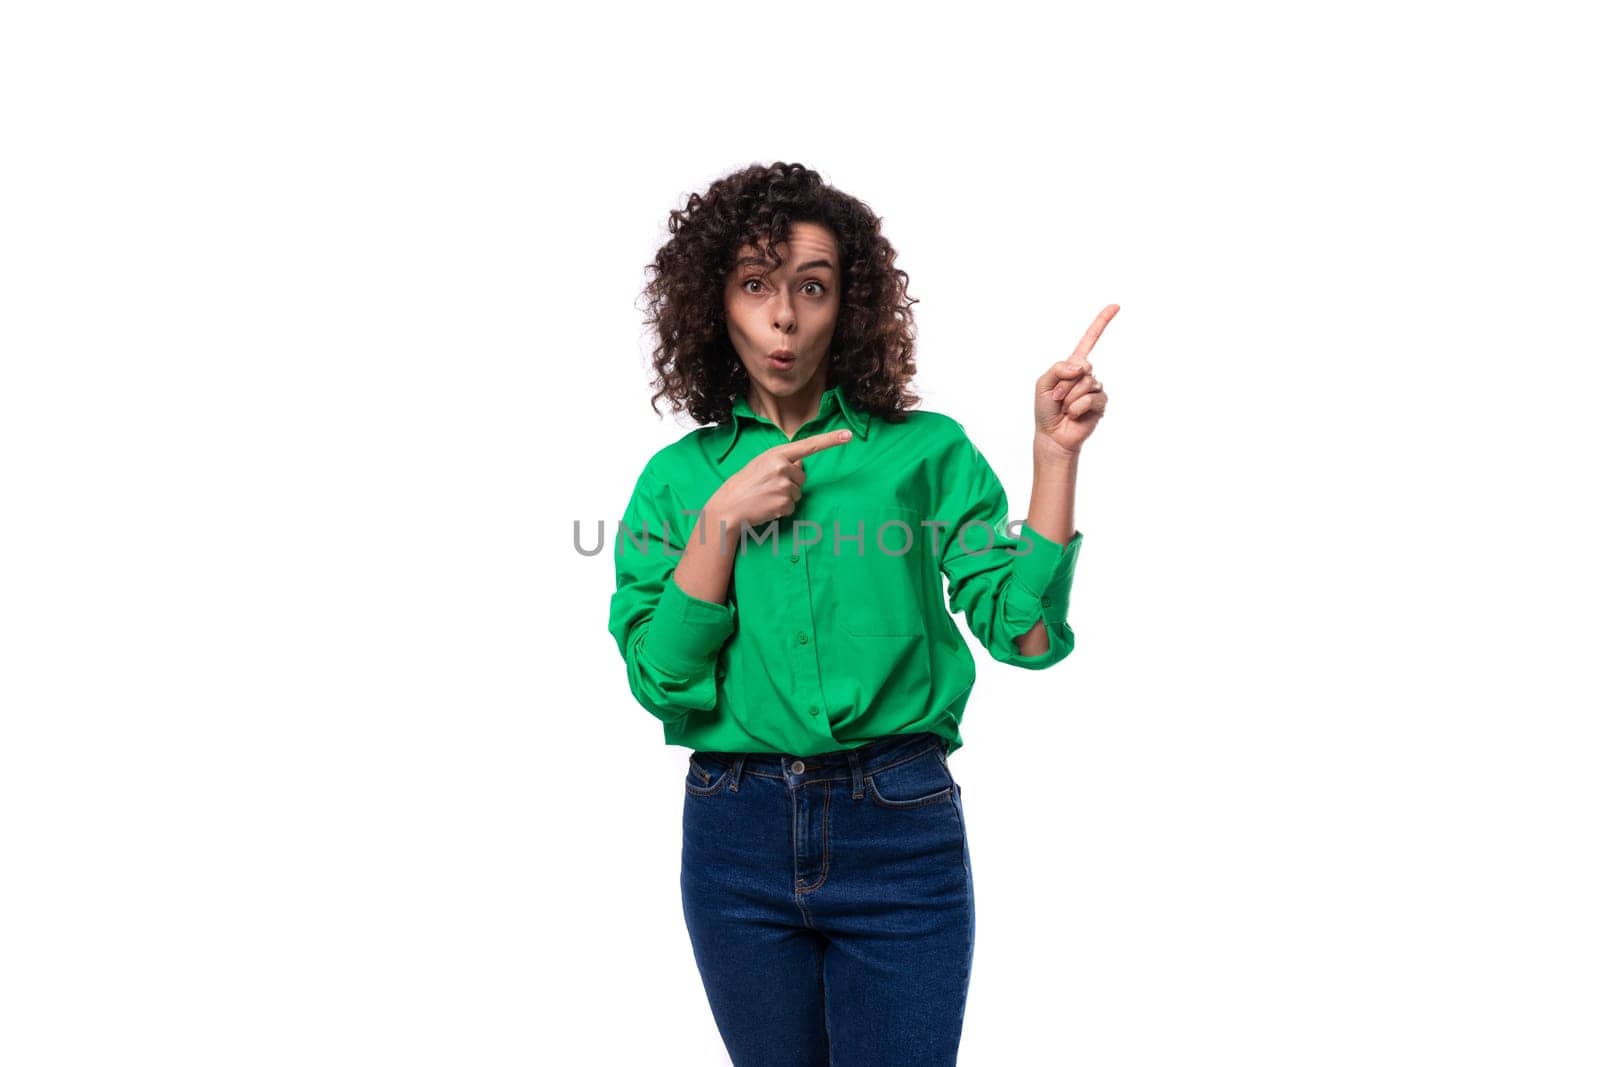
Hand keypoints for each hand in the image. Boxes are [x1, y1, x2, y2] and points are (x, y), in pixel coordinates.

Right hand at [705, 428, 853, 531]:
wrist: (728, 506)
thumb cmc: (744, 484)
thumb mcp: (761, 464)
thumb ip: (782, 461)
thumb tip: (799, 465)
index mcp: (777, 454)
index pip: (809, 445)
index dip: (830, 440)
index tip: (848, 435)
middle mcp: (783, 467)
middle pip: (802, 477)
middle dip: (790, 483)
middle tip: (768, 487)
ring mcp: (784, 486)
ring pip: (797, 493)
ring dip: (785, 497)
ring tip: (765, 497)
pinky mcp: (784, 504)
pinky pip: (792, 507)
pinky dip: (781, 509)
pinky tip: (767, 507)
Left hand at [1035, 303, 1116, 456]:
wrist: (1053, 435)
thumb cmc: (1046, 410)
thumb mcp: (1044, 384)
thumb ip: (1058, 368)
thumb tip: (1082, 365)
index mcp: (1072, 365)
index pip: (1089, 340)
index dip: (1102, 322)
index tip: (1116, 306)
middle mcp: (1086, 374)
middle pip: (1083, 367)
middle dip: (1065, 384)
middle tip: (1057, 398)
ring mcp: (1095, 389)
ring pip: (1087, 383)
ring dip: (1070, 398)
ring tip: (1065, 408)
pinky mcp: (1101, 404)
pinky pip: (1091, 398)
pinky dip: (1078, 407)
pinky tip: (1074, 415)